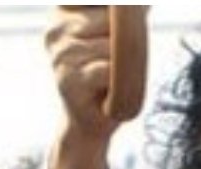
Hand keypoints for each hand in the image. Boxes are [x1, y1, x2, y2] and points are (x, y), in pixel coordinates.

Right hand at [45, 7, 119, 168]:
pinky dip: (119, 82)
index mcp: (63, 15)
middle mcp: (56, 30)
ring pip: (112, 48)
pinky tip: (110, 91)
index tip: (126, 36)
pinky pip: (108, 70)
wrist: (92, 124)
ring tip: (112, 81)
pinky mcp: (68, 79)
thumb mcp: (115, 45)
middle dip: (126, 46)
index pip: (106, 5)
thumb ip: (122, 23)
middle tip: (116, 68)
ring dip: (123, 68)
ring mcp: (60, 54)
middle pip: (113, 24)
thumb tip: (143, 5)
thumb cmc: (108, 82)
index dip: (123, 17)